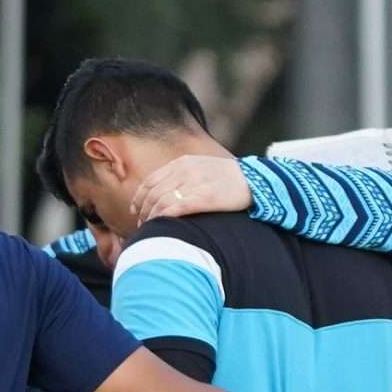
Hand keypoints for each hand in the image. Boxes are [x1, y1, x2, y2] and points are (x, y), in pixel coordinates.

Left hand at [129, 149, 249, 221]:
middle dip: (143, 210)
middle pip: (153, 192)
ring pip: (161, 200)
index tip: (136, 210)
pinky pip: (175, 207)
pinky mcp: (205, 197)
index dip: (139, 197)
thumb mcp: (201, 169)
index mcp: (182, 163)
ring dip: (150, 216)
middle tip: (141, 224)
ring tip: (149, 228)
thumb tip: (162, 194)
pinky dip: (163, 217)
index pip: (151, 180)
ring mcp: (195, 183)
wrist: (255, 180)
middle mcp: (185, 170)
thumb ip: (182, 178)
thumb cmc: (228, 179)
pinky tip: (160, 225)